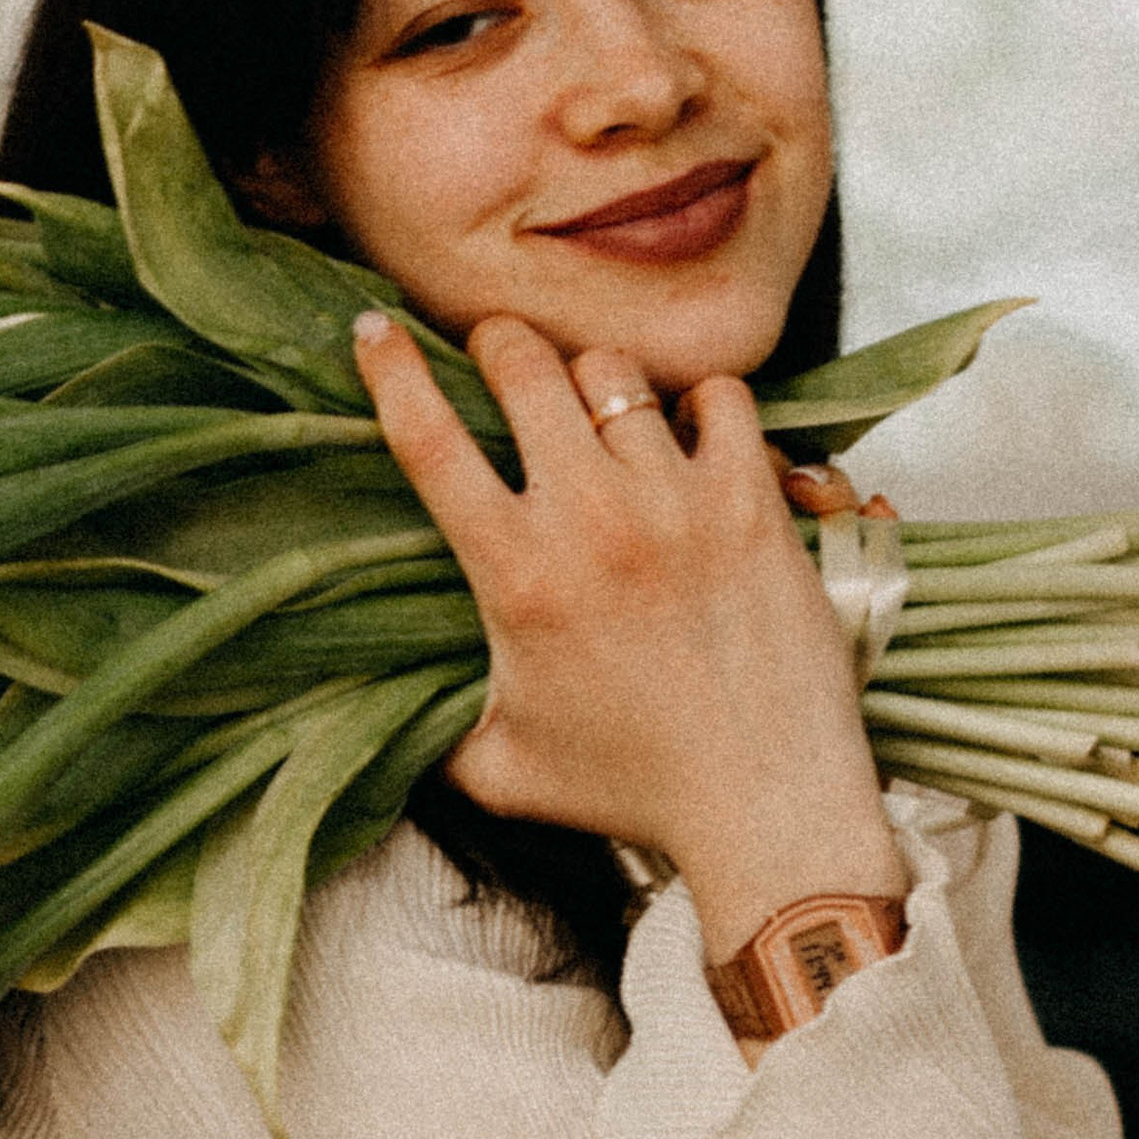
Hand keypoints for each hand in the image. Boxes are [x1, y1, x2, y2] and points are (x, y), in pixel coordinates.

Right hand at [352, 310, 903, 962]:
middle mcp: (591, 522)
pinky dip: (700, 403)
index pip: (428, 440)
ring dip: (592, 375)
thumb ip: (432, 731)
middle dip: (497, 345)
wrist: (764, 807)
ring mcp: (676, 503)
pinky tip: (691, 433)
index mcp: (515, 575)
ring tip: (596, 402)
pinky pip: (720, 397)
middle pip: (521, 366)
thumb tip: (384, 708)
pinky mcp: (752, 503)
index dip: (390, 370)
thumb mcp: (499, 769)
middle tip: (499, 357)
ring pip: (613, 371)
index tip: (374, 332)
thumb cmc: (633, 794)